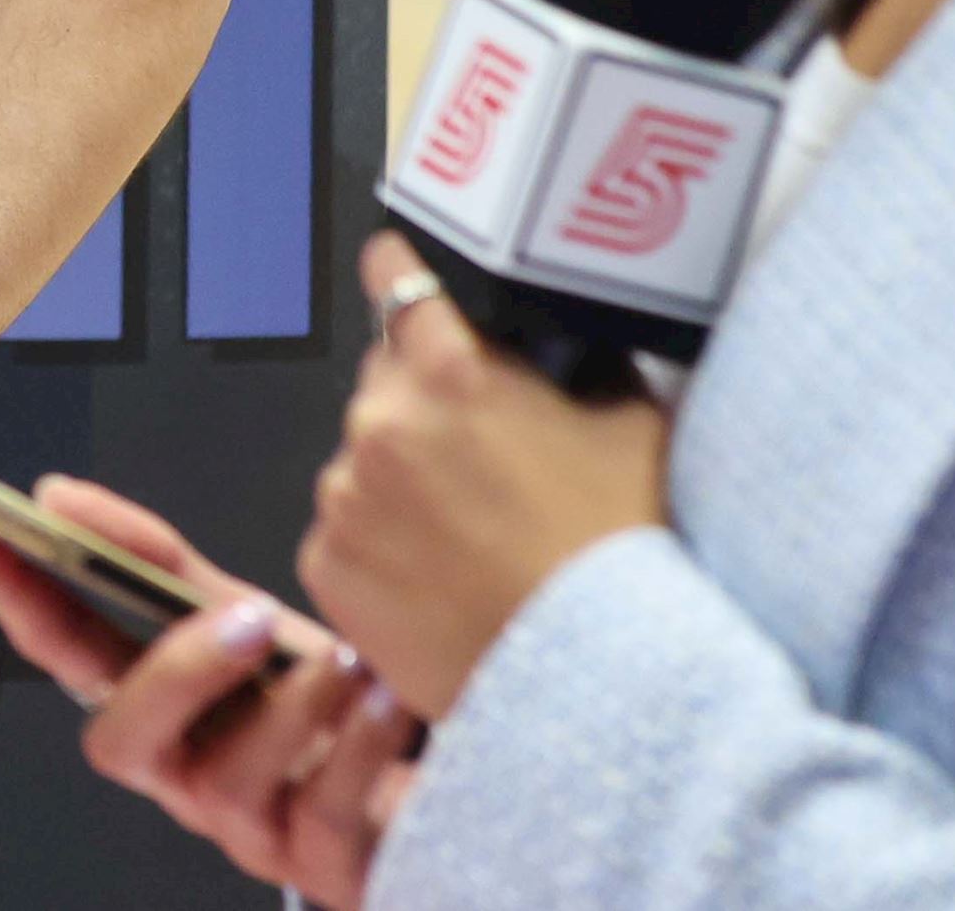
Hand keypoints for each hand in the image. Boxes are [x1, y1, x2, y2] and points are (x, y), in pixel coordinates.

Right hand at [0, 479, 418, 909]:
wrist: (452, 776)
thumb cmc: (334, 706)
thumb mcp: (252, 623)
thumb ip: (160, 564)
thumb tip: (57, 495)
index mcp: (159, 709)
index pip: (58, 644)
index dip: (2, 588)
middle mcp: (188, 776)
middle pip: (121, 744)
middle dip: (174, 675)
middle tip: (243, 614)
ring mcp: (251, 831)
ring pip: (225, 786)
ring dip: (288, 712)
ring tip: (344, 660)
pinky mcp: (325, 868)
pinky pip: (321, 819)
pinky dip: (355, 751)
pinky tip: (382, 702)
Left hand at [299, 234, 670, 718]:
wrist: (604, 679)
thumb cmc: (628, 550)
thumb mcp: (631, 426)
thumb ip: (574, 368)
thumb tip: (553, 344)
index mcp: (449, 370)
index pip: (396, 277)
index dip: (403, 275)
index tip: (402, 276)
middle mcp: (379, 422)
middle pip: (383, 381)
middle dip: (422, 403)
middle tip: (480, 460)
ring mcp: (343, 496)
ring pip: (361, 463)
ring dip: (399, 483)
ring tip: (468, 539)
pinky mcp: (323, 566)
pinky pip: (344, 535)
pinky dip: (379, 549)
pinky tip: (438, 581)